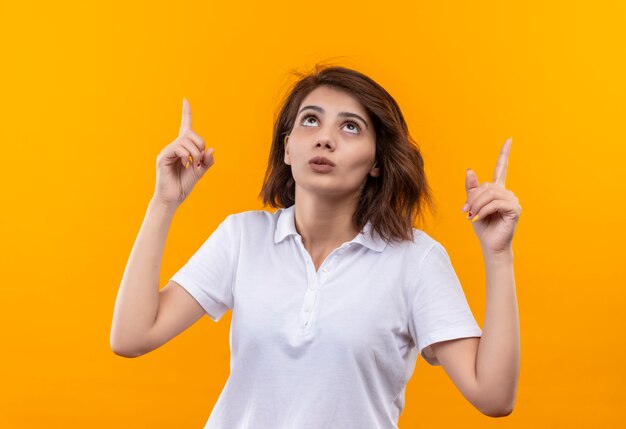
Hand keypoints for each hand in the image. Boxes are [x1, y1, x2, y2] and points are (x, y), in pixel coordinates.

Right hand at [153, 98, 214, 208]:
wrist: (172, 198)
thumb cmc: (183, 185)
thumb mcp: (200, 172)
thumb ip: (207, 161)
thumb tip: (211, 149)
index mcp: (182, 148)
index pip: (185, 126)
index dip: (186, 113)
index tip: (185, 100)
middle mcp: (174, 146)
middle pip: (191, 134)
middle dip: (200, 145)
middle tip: (199, 160)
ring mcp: (167, 151)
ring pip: (186, 141)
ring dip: (195, 153)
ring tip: (192, 164)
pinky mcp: (163, 157)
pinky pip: (178, 148)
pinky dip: (186, 156)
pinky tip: (185, 165)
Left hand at [461, 138, 521, 253]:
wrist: (490, 245)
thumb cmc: (483, 227)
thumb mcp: (473, 206)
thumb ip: (472, 189)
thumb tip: (470, 170)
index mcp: (498, 191)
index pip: (501, 169)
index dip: (504, 154)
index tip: (509, 139)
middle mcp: (507, 193)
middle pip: (486, 186)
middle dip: (473, 198)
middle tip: (466, 212)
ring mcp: (513, 200)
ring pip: (490, 194)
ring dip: (477, 205)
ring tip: (471, 216)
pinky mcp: (515, 209)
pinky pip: (495, 203)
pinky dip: (484, 210)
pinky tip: (479, 218)